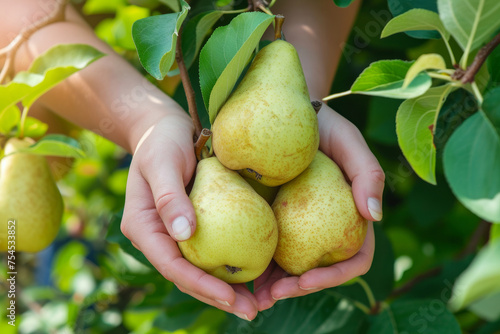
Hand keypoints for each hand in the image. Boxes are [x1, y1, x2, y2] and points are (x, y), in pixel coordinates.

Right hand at [120, 113, 258, 320]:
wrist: (166, 128)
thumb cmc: (162, 140)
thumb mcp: (162, 163)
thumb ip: (170, 197)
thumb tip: (184, 235)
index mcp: (144, 227)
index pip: (172, 264)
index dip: (200, 284)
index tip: (230, 297)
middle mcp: (159, 236)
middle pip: (187, 275)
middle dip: (217, 297)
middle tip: (251, 312)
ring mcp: (176, 233)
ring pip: (200, 268)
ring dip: (227, 288)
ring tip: (257, 304)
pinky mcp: (194, 225)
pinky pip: (212, 250)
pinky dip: (230, 265)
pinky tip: (256, 274)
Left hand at [253, 105, 383, 310]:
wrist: (280, 111)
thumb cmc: (320, 126)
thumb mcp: (348, 141)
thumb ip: (368, 173)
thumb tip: (375, 216)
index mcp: (350, 219)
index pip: (354, 259)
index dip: (334, 276)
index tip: (307, 280)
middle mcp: (324, 228)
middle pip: (316, 272)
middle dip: (296, 290)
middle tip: (269, 297)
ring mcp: (296, 226)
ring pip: (288, 268)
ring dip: (271, 288)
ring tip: (249, 298)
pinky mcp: (269, 218)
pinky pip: (263, 248)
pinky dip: (253, 267)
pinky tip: (236, 275)